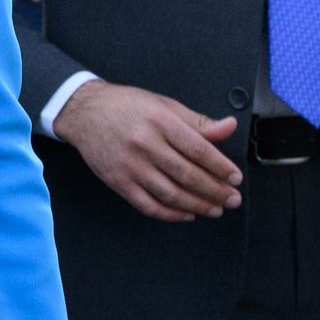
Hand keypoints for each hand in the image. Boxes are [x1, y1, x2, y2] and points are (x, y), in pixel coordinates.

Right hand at [55, 81, 243, 221]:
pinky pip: (148, 205)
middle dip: (215, 190)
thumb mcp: (164, 105)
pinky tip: (186, 215)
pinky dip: (170, 214)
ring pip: (170, 193)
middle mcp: (145, 144)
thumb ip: (197, 122)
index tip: (235, 178)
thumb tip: (228, 128)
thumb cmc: (126, 106)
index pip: (198, 149)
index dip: (220, 167)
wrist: (84, 113)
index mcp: (160, 121)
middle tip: (232, 199)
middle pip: (187, 174)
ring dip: (197, 205)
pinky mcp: (118, 182)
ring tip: (215, 209)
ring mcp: (130, 166)